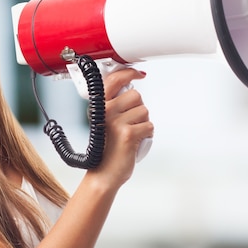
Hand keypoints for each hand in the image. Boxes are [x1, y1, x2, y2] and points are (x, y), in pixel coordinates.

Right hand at [90, 68, 152, 188]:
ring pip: (144, 111)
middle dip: (138, 109)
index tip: (138, 73)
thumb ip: (115, 103)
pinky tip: (135, 141)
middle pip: (136, 95)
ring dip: (143, 123)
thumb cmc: (107, 148)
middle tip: (129, 123)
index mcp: (99, 106)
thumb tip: (132, 88)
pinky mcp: (127, 134)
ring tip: (131, 134)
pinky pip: (149, 126)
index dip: (129, 73)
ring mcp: (115, 122)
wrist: (104, 173)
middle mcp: (105, 111)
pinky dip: (147, 134)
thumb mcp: (106, 120)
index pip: (114, 79)